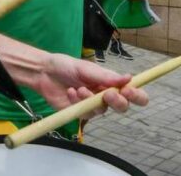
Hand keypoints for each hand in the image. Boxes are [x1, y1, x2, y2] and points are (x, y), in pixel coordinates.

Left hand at [33, 53, 148, 117]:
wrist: (44, 73)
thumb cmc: (66, 66)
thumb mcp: (86, 67)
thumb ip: (106, 76)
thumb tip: (129, 77)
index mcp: (110, 81)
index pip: (132, 92)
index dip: (136, 95)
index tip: (128, 90)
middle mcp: (104, 95)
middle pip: (122, 107)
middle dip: (118, 102)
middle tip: (107, 94)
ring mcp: (92, 105)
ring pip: (102, 111)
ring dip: (90, 100)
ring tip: (78, 88)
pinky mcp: (80, 113)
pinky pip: (85, 114)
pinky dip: (78, 102)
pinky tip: (70, 92)